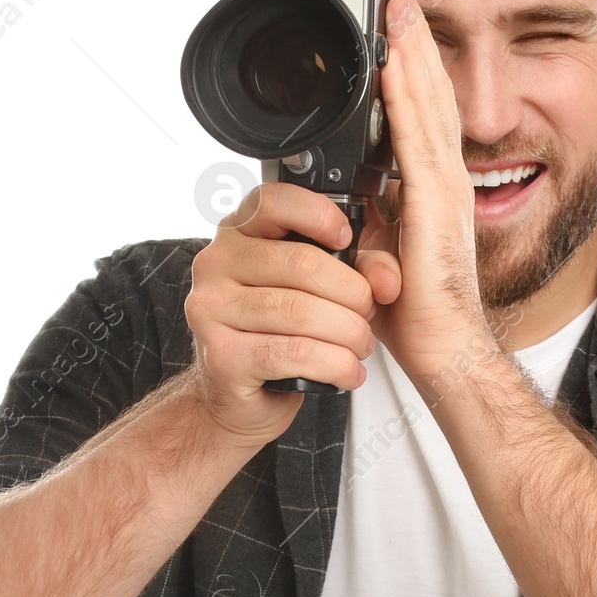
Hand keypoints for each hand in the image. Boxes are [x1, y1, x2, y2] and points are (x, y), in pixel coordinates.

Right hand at [183, 180, 377, 447]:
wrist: (237, 395)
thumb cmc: (274, 333)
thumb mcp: (309, 288)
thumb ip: (352, 268)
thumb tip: (386, 276)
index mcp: (237, 234)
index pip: (275, 201)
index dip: (321, 216)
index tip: (347, 238)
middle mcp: (216, 265)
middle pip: (302, 263)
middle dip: (352, 293)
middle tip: (367, 313)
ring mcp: (211, 310)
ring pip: (301, 311)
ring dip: (348, 333)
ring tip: (361, 345)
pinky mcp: (222, 356)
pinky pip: (296, 353)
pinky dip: (336, 364)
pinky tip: (348, 371)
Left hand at [352, 0, 494, 388]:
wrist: (446, 347)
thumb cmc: (417, 311)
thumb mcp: (384, 248)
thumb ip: (375, 217)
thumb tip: (352, 200)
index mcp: (433, 188)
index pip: (422, 115)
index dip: (411, 68)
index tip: (398, 27)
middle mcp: (446, 180)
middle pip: (429, 96)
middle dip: (415, 43)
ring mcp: (446, 189)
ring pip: (426, 106)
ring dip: (412, 55)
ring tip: (400, 10)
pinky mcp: (434, 205)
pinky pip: (416, 141)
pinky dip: (406, 100)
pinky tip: (393, 68)